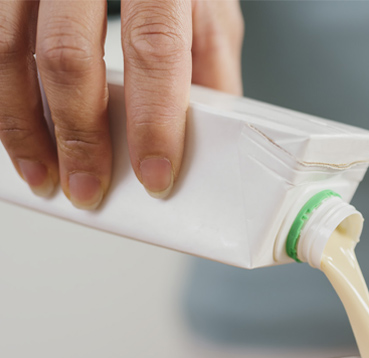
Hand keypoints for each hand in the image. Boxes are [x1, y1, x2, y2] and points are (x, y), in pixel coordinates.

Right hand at [0, 0, 242, 205]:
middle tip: (87, 187)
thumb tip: (206, 132)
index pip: (155, 47)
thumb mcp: (208, 1)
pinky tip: (9, 122)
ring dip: (20, 123)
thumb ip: (208, 60)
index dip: (154, 120)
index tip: (155, 175)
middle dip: (78, 137)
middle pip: (71, 55)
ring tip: (42, 171)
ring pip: (7, 46)